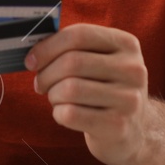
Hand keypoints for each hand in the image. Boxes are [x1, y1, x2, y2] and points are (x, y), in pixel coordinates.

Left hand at [27, 23, 152, 164]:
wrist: (133, 130)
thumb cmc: (104, 89)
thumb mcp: (100, 62)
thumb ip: (73, 49)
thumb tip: (34, 50)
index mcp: (127, 44)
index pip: (80, 35)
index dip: (48, 46)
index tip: (31, 60)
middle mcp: (133, 69)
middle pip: (72, 62)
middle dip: (46, 74)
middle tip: (40, 84)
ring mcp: (128, 99)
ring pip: (69, 89)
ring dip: (53, 95)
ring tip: (56, 99)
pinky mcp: (118, 126)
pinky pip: (71, 114)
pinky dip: (58, 114)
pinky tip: (64, 114)